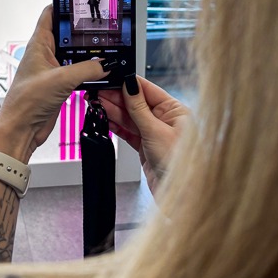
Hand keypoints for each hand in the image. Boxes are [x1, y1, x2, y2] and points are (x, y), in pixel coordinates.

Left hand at [0, 6, 108, 163]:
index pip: (50, 14)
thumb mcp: (60, 80)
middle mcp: (45, 54)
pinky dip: (90, 70)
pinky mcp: (60, 85)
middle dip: (83, 29)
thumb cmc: (26, 102)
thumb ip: (86, 69)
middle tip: (102, 23)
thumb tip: (106, 64)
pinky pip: (78, 72)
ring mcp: (53, 69)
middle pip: (66, 34)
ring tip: (107, 45)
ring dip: (88, 52)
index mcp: (39, 44)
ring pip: (74, 54)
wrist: (21, 130)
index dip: (64, 3)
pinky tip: (102, 70)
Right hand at [98, 77, 189, 195]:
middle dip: (116, 97)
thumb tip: (130, 85)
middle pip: (136, 102)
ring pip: (130, 117)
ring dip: (113, 110)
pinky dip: (116, 125)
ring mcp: (154, 133)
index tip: (112, 78)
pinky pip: (128, 132)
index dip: (128, 84)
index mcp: (175, 111)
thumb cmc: (181, 166)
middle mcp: (165, 120)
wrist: (180, 199)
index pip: (148, 90)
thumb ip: (139, 109)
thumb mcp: (156, 132)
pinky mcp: (145, 147)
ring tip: (96, 102)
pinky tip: (105, 118)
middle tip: (97, 91)